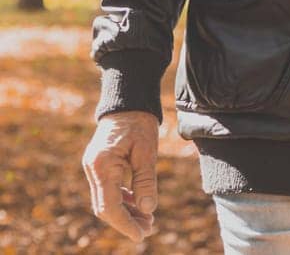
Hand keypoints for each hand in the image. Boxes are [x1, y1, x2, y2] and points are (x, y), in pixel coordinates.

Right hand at [82, 111, 159, 240]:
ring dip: (126, 211)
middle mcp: (92, 169)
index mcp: (101, 166)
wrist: (128, 101)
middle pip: (105, 207)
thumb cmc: (139, 123)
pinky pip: (109, 189)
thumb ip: (146, 181)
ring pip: (106, 200)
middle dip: (126, 221)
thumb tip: (148, 209)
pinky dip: (123, 198)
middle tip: (149, 229)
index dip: (124, 224)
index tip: (141, 235)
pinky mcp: (99, 165)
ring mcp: (94, 168)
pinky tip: (139, 204)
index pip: (109, 206)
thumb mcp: (147, 151)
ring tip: (149, 219)